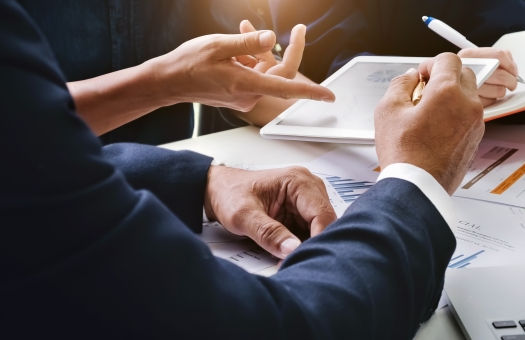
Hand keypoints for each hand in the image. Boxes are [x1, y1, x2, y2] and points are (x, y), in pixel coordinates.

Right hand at [149, 28, 334, 111]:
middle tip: (299, 29)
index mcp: (246, 84)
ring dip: (258, 52)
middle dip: (285, 50)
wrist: (168, 82)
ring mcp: (244, 96)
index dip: (310, 92)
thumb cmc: (188, 64)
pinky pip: (254, 74)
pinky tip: (235, 48)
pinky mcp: (239, 94)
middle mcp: (249, 94)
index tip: (328, 96)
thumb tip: (270, 38)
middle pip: (279, 73)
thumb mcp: (218, 45)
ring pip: (265, 71)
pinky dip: (250, 60)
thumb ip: (247, 42)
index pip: (286, 87)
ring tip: (238, 35)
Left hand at [204, 166, 336, 258]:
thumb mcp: (243, 216)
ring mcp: (306, 199)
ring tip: (291, 257)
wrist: (218, 190)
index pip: (322, 213)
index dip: (319, 238)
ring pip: (320, 228)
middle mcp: (307, 187)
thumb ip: (267, 233)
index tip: (307, 256)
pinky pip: (310, 231)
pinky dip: (301, 243)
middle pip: (325, 222)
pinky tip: (289, 251)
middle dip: (314, 243)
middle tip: (299, 261)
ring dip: (308, 244)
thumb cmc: (229, 193)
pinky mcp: (301, 211)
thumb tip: (291, 249)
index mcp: (297, 181)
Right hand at [375, 53, 484, 193]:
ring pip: (468, 95)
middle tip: (423, 91)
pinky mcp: (476, 139)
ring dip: (451, 96)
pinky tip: (434, 128)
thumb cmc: (404, 154)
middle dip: (444, 77)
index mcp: (448, 92)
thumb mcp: (388, 110)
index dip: (430, 63)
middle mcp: (468, 105)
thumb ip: (400, 85)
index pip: (448, 59)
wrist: (418, 187)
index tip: (421, 75)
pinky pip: (469, 116)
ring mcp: (476, 123)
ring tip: (427, 113)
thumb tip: (409, 78)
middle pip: (464, 74)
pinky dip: (456, 114)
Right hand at [457, 48, 518, 106]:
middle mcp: (466, 70)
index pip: (498, 56)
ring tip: (497, 89)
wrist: (441, 88)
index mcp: (468, 55)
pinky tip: (486, 96)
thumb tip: (510, 66)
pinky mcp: (469, 103)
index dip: (510, 65)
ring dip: (501, 91)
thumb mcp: (473, 58)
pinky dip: (491, 100)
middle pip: (501, 76)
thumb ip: (493, 57)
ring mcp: (466, 88)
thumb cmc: (461, 73)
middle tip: (512, 83)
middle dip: (511, 81)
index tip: (513, 71)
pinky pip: (490, 102)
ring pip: (499, 91)